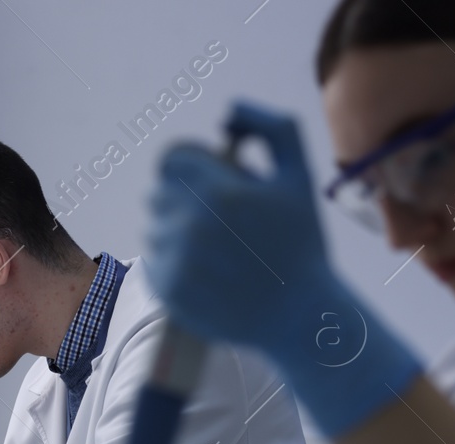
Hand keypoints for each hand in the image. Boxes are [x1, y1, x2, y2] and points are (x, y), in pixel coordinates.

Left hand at [146, 101, 423, 438]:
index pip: (170, 159)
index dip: (190, 165)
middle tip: (218, 217)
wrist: (300, 315)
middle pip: (159, 193)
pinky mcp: (167, 292)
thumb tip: (225, 117)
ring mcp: (175, 263)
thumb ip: (271, 127)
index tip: (211, 180)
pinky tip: (204, 269)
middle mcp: (190, 227)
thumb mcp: (299, 174)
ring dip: (177, 230)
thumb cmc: (302, 243)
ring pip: (154, 228)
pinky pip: (152, 261)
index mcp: (219, 192)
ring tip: (213, 245)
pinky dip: (172, 262)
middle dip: (184, 197)